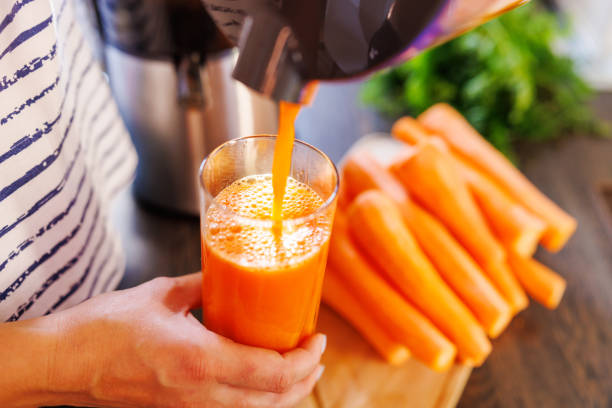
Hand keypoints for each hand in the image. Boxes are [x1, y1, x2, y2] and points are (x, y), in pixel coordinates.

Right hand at [2, 273, 325, 407]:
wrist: (61, 365)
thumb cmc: (102, 329)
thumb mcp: (160, 296)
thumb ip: (200, 285)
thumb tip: (226, 275)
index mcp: (198, 361)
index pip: (272, 373)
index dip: (304, 360)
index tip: (317, 338)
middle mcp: (199, 394)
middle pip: (273, 400)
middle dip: (304, 380)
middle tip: (317, 355)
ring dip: (284, 394)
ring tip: (299, 370)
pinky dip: (257, 400)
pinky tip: (259, 383)